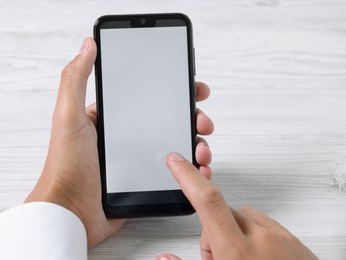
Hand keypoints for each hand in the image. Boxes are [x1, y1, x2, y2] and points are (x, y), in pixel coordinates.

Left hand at [24, 38, 213, 247]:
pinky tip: (199, 167)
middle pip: (167, 120)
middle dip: (191, 117)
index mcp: (111, 119)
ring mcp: (137, 159)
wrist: (71, 212)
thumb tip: (88, 45)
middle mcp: (126, 137)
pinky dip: (190, 168)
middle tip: (203, 121)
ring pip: (174, 145)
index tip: (193, 88)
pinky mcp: (144, 181)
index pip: (148, 97)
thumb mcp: (68, 116)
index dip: (173, 91)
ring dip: (194, 142)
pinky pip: (174, 171)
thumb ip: (76, 79)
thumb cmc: (67, 165)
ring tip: (202, 147)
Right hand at [157, 153, 317, 259]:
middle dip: (212, 230)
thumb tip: (164, 258)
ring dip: (233, 231)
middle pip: (222, 212)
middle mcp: (261, 239)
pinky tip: (257, 258)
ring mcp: (281, 238)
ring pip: (242, 216)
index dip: (187, 176)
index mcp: (238, 252)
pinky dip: (253, 234)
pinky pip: (264, 224)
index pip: (207, 201)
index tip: (177, 161)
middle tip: (219, 258)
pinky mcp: (294, 240)